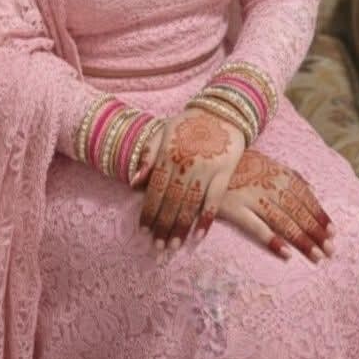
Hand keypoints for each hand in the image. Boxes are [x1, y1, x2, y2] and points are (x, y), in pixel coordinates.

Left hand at [137, 109, 245, 251]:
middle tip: (157, 247)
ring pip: (190, 204)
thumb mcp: (163, 131)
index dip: (148, 212)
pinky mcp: (224, 171)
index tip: (143, 231)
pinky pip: (215, 199)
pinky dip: (207, 218)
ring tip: (174, 245)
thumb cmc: (188, 124)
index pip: (155, 190)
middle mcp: (185, 163)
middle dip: (163, 226)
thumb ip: (147, 156)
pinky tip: (199, 234)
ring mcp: (206, 168)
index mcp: (167, 154)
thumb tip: (134, 183)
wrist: (222, 111)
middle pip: (171, 201)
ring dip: (181, 227)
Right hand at [214, 148, 335, 263]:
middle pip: (298, 213)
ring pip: (283, 222)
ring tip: (317, 257)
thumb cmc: (240, 163)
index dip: (320, 216)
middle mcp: (270, 185)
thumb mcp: (267, 161)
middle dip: (316, 233)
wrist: (206, 155)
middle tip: (330, 251)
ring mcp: (252, 196)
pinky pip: (256, 227)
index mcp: (280, 174)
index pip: (306, 198)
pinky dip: (272, 240)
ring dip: (302, 241)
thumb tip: (310, 187)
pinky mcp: (234, 208)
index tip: (333, 233)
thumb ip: (289, 174)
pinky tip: (286, 254)